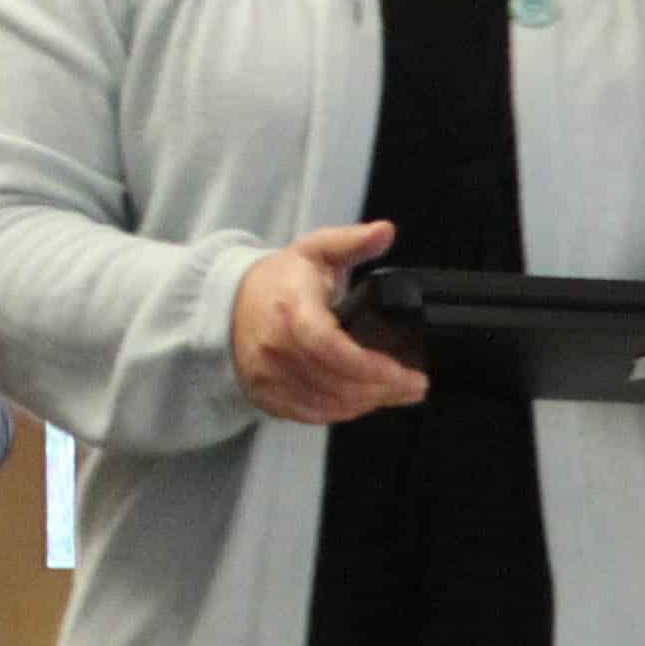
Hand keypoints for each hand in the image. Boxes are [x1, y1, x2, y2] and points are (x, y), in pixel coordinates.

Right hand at [231, 220, 428, 425]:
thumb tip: (385, 231)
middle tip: (414, 385)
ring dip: (369, 402)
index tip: (402, 371)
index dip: (368, 365)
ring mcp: (269, 376)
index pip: (328, 347)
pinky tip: (364, 399)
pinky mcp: (268, 397)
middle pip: (337, 382)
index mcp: (291, 309)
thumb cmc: (278, 280)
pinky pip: (314, 414)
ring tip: (397, 391)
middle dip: (383, 388)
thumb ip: (352, 241)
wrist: (230, 304)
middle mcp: (275, 347)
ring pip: (329, 404)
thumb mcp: (315, 251)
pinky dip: (344, 411)